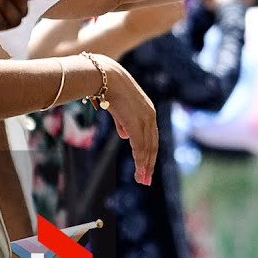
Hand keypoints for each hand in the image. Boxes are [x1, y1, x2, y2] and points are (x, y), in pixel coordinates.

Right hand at [92, 54, 157, 185]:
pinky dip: (140, 159)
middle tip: (146, 180)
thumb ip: (123, 122)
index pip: (151, 137)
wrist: (105, 77)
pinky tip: (139, 170)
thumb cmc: (108, 89)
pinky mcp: (135, 123)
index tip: (146, 166)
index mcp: (148, 112)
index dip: (149, 152)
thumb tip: (125, 136)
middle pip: (152, 145)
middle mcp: (150, 116)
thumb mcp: (119, 108)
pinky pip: (139, 145)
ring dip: (144, 165)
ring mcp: (144, 119)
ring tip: (142, 179)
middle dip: (149, 163)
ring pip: (147, 148)